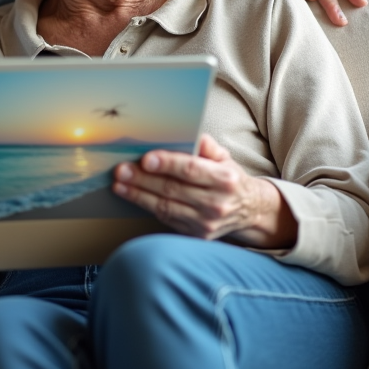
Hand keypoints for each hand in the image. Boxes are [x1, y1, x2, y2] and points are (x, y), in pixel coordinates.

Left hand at [112, 134, 295, 248]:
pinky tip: (133, 196)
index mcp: (225, 180)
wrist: (248, 210)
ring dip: (138, 195)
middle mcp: (217, 204)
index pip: (191, 170)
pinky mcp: (197, 235)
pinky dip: (147, 206)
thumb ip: (205, 145)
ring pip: (165, 207)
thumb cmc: (229, 178)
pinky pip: (167, 219)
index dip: (167, 164)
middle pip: (173, 190)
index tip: (146, 159)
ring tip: (120, 184)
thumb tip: (187, 133)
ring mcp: (206, 223)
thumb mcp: (224, 157)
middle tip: (122, 170)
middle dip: (143, 179)